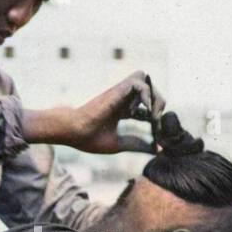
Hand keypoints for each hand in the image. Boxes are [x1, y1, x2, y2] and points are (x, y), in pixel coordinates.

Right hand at [22, 73, 165, 153]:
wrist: (73, 132)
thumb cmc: (89, 138)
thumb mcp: (119, 144)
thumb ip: (136, 145)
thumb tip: (155, 151)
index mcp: (121, 110)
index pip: (145, 107)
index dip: (154, 118)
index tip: (156, 134)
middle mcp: (122, 99)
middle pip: (149, 90)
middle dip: (158, 103)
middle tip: (156, 122)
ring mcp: (119, 93)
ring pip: (145, 80)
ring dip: (153, 95)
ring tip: (152, 114)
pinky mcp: (117, 90)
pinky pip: (139, 81)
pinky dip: (146, 93)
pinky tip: (144, 110)